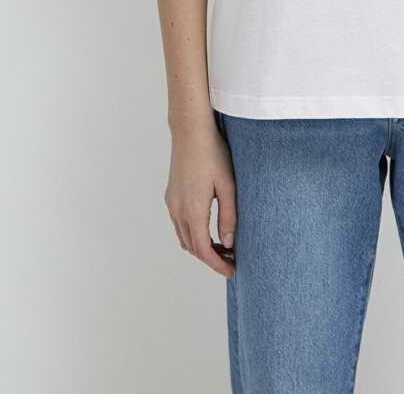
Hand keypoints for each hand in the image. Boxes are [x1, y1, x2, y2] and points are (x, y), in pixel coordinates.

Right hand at [164, 117, 236, 277]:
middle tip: (231, 261)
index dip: (217, 264)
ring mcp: (172, 203)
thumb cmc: (213, 153)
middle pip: (192, 247)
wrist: (190, 131)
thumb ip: (229, 216)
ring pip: (184, 237)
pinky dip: (193, 234)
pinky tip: (209, 229)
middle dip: (211, 258)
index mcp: (192, 210)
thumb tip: (228, 243)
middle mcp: (177, 210)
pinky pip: (180, 224)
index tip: (232, 271)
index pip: (203, 249)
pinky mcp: (171, 195)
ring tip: (223, 247)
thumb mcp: (228, 185)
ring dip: (201, 247)